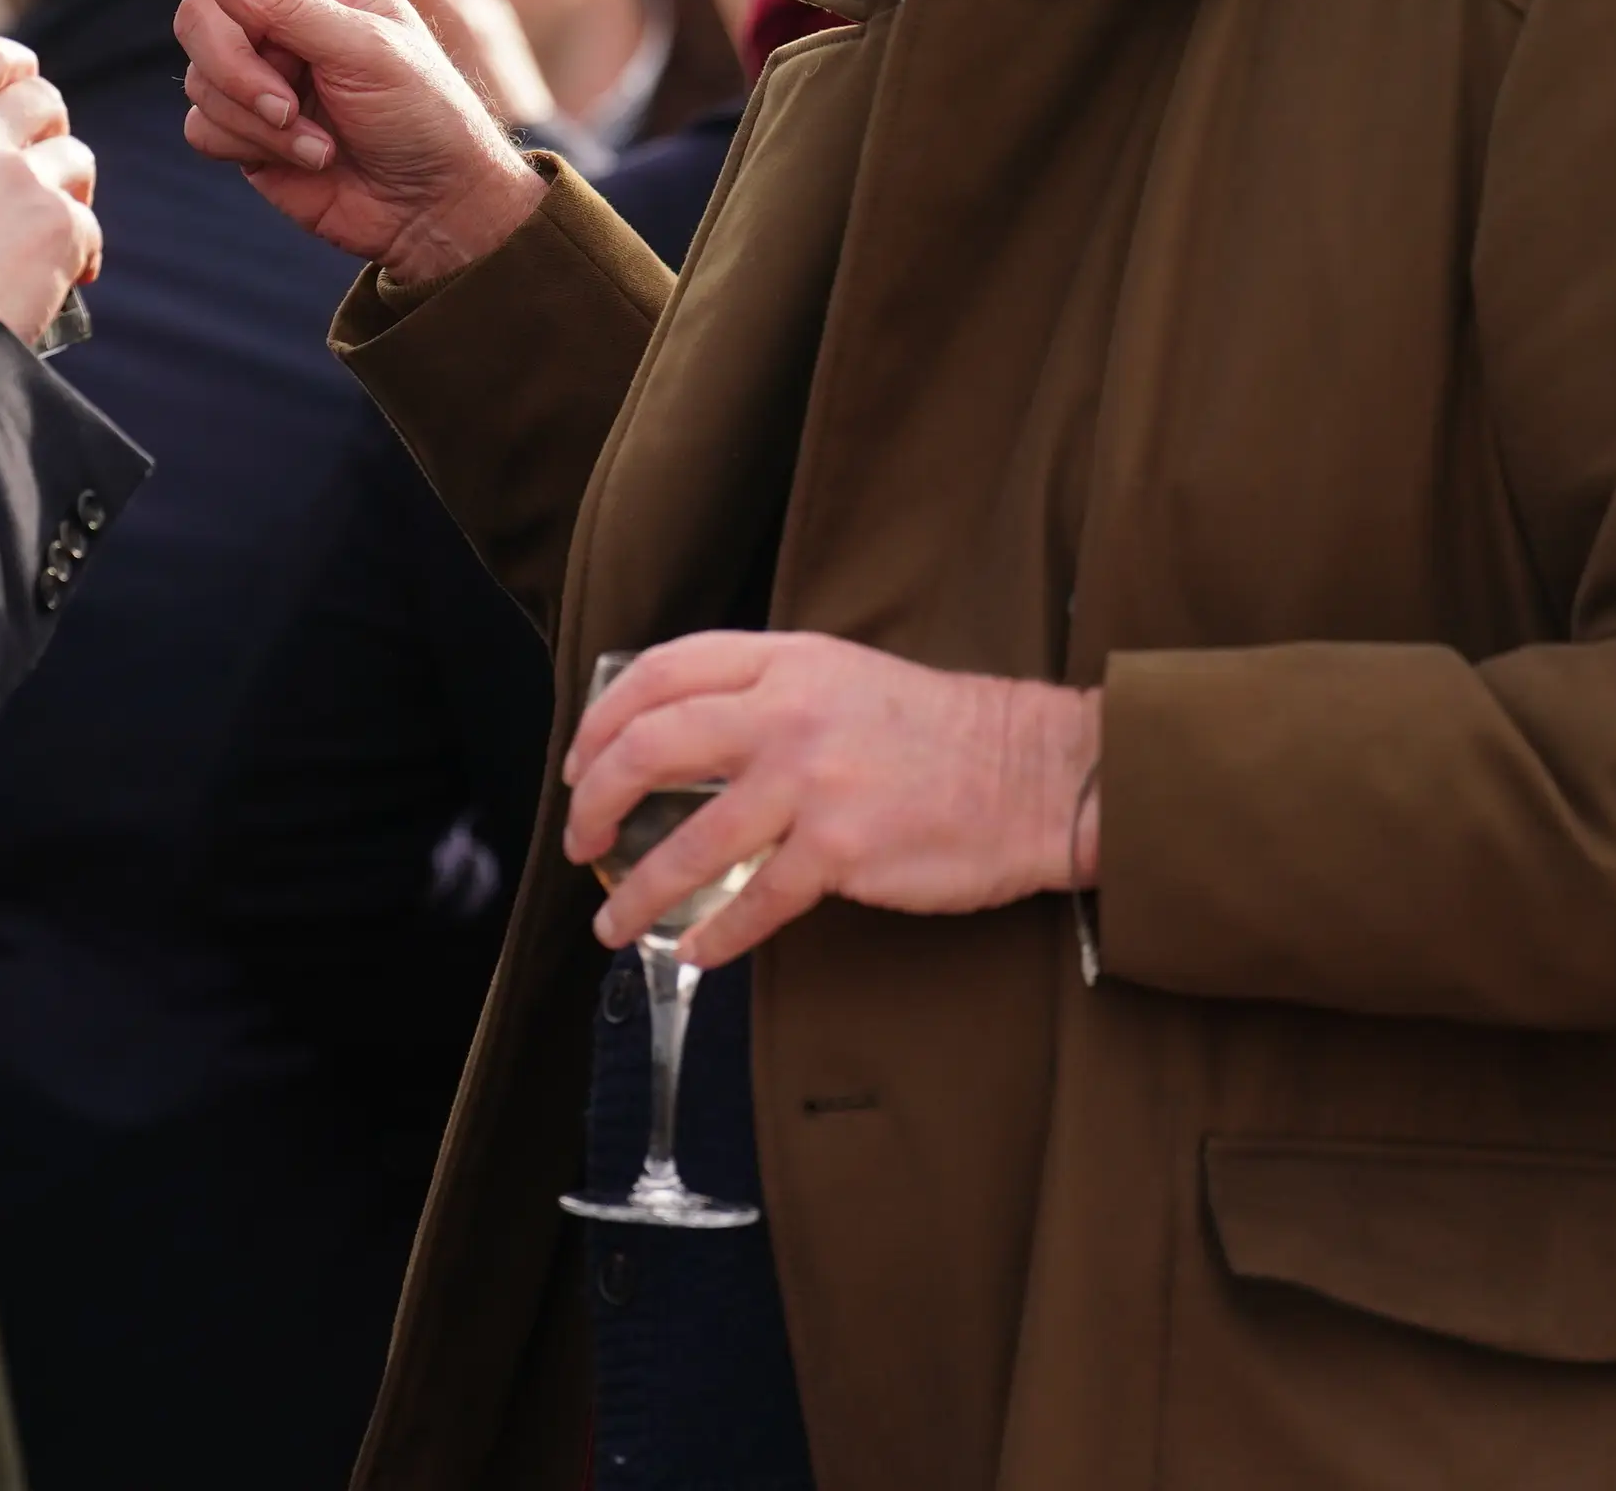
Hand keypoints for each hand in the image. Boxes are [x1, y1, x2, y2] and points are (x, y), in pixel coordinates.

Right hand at [0, 35, 98, 348]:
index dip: (12, 64)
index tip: (17, 82)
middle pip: (43, 96)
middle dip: (48, 125)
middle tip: (38, 159)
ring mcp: (25, 180)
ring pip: (77, 157)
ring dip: (71, 186)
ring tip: (49, 223)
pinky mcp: (62, 225)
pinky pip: (89, 224)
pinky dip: (83, 251)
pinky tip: (68, 276)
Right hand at [75, 0, 545, 285]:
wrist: (433, 207)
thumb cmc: (424, 116)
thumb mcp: (367, 49)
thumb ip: (285, 4)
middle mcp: (279, 17)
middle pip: (196, 17)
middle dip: (234, 67)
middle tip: (289, 107)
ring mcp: (259, 75)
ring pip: (195, 77)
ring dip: (252, 116)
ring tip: (315, 139)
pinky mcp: (246, 131)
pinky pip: (202, 126)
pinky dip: (248, 146)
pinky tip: (307, 159)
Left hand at [560, 630, 1101, 968]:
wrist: (1036, 774)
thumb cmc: (940, 732)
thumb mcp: (841, 678)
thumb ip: (764, 693)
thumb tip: (679, 738)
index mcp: (783, 662)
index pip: (658, 673)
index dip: (601, 720)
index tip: (580, 764)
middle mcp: (787, 713)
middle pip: (650, 748)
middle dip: (596, 802)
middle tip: (579, 841)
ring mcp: (812, 781)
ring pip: (690, 843)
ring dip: (639, 891)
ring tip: (613, 923)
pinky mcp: (842, 849)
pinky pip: (755, 903)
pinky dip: (717, 936)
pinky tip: (697, 952)